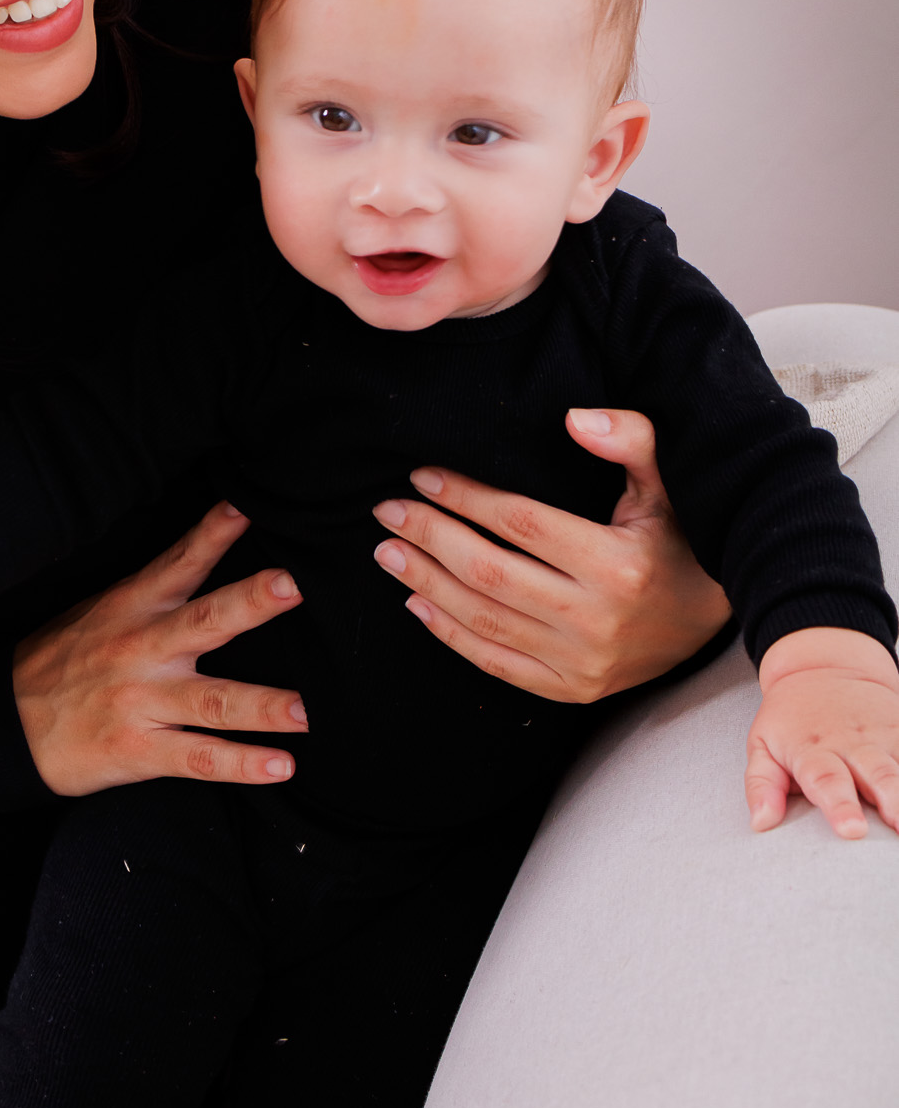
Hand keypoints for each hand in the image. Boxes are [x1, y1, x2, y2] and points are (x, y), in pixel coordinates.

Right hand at [12, 502, 308, 795]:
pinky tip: (280, 766)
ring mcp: (141, 702)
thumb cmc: (62, 660)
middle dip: (250, 603)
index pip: (180, 562)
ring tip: (307, 712)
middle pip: (204, 621)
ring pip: (212, 701)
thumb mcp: (101, 610)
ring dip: (263, 706)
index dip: (213, 532)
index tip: (248, 506)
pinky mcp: (139, 750)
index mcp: (133, 607)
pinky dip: (241, 765)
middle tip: (293, 586)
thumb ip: (154, 591)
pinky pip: (198, 758)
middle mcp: (142, 649)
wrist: (5, 724)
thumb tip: (207, 552)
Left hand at [371, 408, 731, 703]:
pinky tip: (417, 604)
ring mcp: (583, 662)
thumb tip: (576, 418)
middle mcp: (598, 619)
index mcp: (618, 563)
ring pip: (484, 620)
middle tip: (388, 510)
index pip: (521, 524)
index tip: (424, 477)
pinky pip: (498, 664)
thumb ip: (632, 440)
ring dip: (426, 583)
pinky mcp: (574, 689)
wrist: (718, 620)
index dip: (466, 497)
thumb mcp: (668, 485)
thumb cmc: (682, 541)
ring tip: (388, 551)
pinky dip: (451, 635)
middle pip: (490, 572)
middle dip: (430, 537)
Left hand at [746, 627, 898, 837]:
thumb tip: (761, 821)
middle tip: (896, 826)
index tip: (851, 829)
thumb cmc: (792, 717)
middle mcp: (851, 743)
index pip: (825, 779)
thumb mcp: (762, 745)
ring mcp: (881, 736)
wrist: (824, 669)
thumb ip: (762, 785)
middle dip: (890, 801)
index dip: (840, 805)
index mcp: (812, 750)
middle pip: (875, 774)